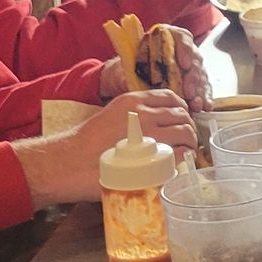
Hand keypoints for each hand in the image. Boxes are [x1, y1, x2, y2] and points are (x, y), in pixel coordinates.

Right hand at [13, 90, 195, 210]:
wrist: (71, 162)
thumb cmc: (87, 144)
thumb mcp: (112, 115)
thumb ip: (135, 115)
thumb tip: (157, 122)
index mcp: (133, 100)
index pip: (171, 97)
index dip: (181, 109)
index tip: (181, 120)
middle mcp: (144, 113)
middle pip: (182, 115)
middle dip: (188, 127)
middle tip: (186, 140)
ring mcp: (150, 134)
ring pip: (186, 133)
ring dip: (190, 143)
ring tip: (185, 152)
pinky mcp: (152, 155)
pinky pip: (180, 153)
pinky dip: (184, 158)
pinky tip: (177, 163)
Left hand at [98, 28, 210, 111]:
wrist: (125, 80)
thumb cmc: (126, 69)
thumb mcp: (124, 68)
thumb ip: (129, 72)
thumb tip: (129, 81)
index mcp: (164, 38)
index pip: (181, 38)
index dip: (185, 49)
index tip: (183, 63)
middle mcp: (180, 51)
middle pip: (194, 59)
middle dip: (193, 77)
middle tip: (189, 91)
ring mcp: (188, 67)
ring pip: (200, 76)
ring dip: (200, 91)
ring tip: (196, 104)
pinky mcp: (192, 82)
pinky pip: (202, 88)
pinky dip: (204, 98)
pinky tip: (205, 106)